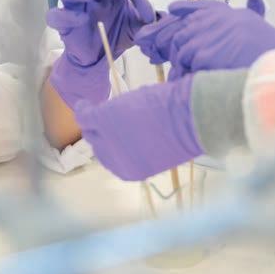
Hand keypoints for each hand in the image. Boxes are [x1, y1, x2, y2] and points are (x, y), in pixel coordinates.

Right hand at [47, 0, 155, 107]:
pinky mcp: (63, 25)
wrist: (100, 58)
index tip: (142, 5)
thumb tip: (156, 16)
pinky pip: (55, 15)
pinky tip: (82, 20)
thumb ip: (147, 19)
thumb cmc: (118, 34)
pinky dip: (66, 15)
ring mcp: (75, 7)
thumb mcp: (138, 27)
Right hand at [74, 75, 201, 180]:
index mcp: (133, 170)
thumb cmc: (186, 130)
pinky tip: (85, 103)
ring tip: (93, 111)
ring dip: (92, 122)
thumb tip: (137, 134)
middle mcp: (117, 160)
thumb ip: (145, 145)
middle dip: (101, 134)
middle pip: (99, 146)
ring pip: (91, 131)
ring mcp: (109, 139)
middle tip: (106, 120)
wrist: (191, 119)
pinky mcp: (104, 119)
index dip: (113, 145)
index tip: (115, 133)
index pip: (113, 159)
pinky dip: (83, 108)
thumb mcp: (161, 146)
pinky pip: (85, 116)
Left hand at [139, 0, 274, 79]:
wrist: (272, 56)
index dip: (183, 27)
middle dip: (181, 51)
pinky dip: (191, 76)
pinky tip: (202, 80)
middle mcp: (206, 21)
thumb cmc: (266, 40)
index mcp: (217, 11)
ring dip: (186, 66)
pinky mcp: (203, 57)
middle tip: (188, 64)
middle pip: (179, 37)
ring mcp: (202, 39)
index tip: (182, 34)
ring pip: (182, 54)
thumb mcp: (255, 16)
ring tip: (197, 74)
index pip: (187, 12)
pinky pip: (188, 68)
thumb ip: (249, 8)